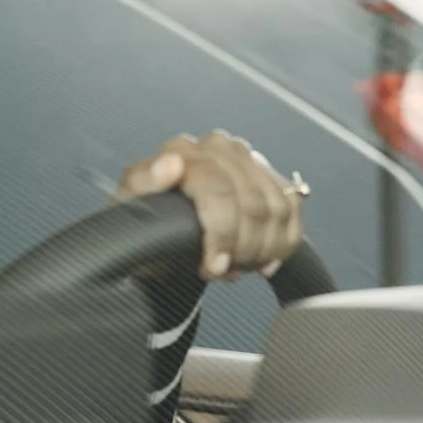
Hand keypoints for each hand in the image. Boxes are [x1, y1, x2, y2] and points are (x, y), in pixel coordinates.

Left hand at [114, 131, 304, 281]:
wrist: (160, 233)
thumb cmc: (142, 221)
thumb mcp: (130, 209)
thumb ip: (143, 184)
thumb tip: (169, 165)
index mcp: (183, 151)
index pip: (218, 189)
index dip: (222, 234)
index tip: (214, 268)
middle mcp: (217, 149)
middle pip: (252, 202)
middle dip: (242, 248)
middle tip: (223, 273)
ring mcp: (246, 160)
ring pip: (277, 208)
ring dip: (262, 248)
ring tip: (238, 268)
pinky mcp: (268, 176)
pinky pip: (292, 209)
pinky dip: (284, 242)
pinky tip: (264, 262)